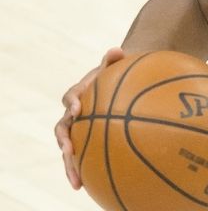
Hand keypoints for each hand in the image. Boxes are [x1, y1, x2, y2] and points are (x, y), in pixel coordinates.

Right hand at [56, 47, 125, 187]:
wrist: (117, 82)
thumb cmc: (117, 74)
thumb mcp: (116, 65)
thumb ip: (114, 59)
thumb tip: (117, 49)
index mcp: (78, 94)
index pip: (70, 97)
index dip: (72, 103)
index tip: (77, 109)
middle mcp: (73, 114)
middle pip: (63, 129)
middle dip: (64, 141)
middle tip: (69, 151)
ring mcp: (78, 130)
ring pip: (68, 149)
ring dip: (70, 165)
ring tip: (76, 182)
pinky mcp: (85, 141)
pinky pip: (82, 157)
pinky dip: (83, 170)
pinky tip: (88, 186)